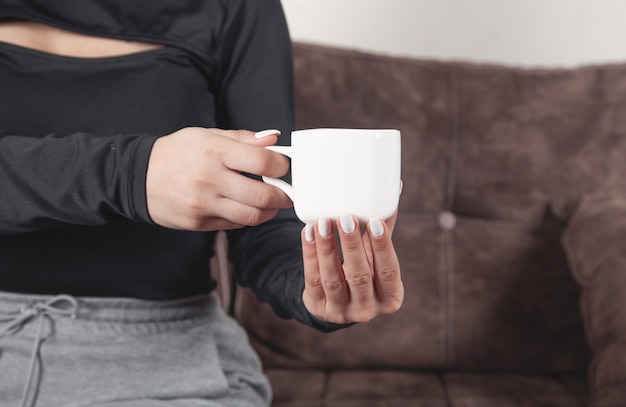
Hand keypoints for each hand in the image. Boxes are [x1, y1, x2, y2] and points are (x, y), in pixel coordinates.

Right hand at [146, 127, 292, 230]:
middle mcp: (209, 179)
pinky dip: (247, 218)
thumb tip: (274, 139)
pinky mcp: (198, 223)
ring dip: (269, 211)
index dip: (283, 166)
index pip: (264, 162)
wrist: (137, 177)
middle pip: (263, 195)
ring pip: (252, 216)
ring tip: (272, 203)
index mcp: (214, 150)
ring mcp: (203, 204)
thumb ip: (243, 138)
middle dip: (284, 195)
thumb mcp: (207, 135)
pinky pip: (234, 225)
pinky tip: (247, 208)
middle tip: (288, 192)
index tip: (284, 167)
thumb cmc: (177, 153)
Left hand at [301, 211, 403, 323]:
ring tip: (322, 222)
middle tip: (345, 217)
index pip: (389, 271)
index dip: (382, 246)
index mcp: (390, 297)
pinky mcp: (318, 307)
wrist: (338, 301)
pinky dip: (310, 254)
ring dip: (326, 247)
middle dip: (351, 244)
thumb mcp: (376, 256)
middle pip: (359, 275)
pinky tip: (309, 232)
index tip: (374, 221)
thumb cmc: (364, 271)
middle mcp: (367, 309)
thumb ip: (383, 228)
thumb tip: (395, 187)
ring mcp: (341, 312)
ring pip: (332, 278)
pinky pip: (312, 279)